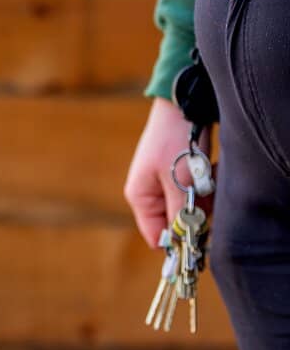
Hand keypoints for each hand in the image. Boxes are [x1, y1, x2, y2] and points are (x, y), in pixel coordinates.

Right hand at [125, 97, 210, 246]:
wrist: (183, 106)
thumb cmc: (174, 143)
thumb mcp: (178, 183)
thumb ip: (178, 215)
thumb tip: (179, 243)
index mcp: (140, 197)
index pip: (157, 235)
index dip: (179, 241)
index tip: (201, 239)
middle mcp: (151, 193)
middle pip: (178, 222)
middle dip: (197, 213)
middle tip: (205, 194)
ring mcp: (166, 184)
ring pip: (191, 207)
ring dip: (205, 197)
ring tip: (208, 175)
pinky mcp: (180, 175)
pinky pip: (198, 193)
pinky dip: (208, 186)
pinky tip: (210, 169)